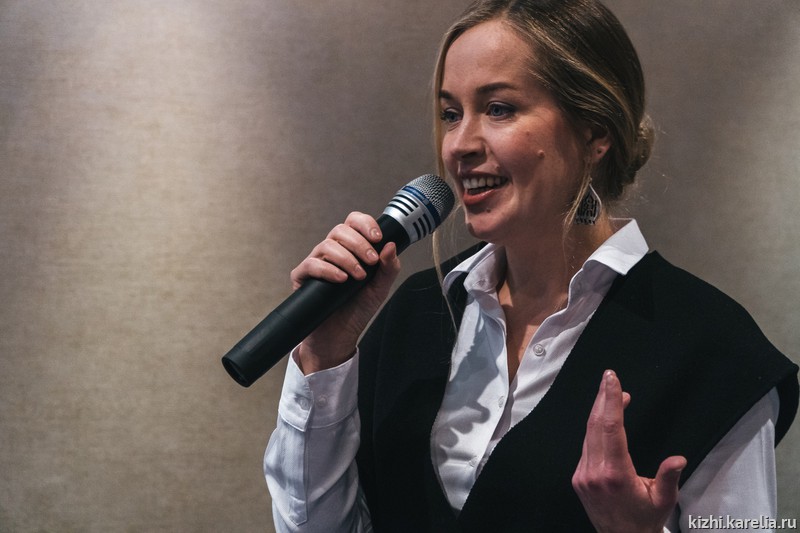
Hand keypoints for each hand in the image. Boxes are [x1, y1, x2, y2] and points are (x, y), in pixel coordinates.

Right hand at [291, 211, 400, 373]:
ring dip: (347, 258)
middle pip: (340, 230)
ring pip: (327, 245)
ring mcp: (316, 263)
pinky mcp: (302, 277)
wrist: (340, 336)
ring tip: (358, 276)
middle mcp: (332, 251)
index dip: (365, 224)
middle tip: (371, 261)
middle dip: (359, 243)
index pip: (354, 222)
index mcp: (351, 248)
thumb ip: (388, 268)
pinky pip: (311, 264)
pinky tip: (341, 279)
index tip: (378, 238)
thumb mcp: (380, 289)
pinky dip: (328, 270)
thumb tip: (391, 245)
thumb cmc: (358, 310)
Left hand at [572, 370, 686, 532]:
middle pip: (595, 424)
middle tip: (609, 377)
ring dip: (600, 412)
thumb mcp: (663, 501)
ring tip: (613, 395)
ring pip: (589, 434)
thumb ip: (668, 477)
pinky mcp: (579, 477)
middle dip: (602, 398)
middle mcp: (594, 472)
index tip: (612, 381)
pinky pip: (586, 446)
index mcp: (615, 474)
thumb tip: (678, 459)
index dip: (609, 401)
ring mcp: (583, 474)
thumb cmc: (643, 521)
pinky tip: (604, 420)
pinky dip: (595, 429)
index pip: (609, 427)